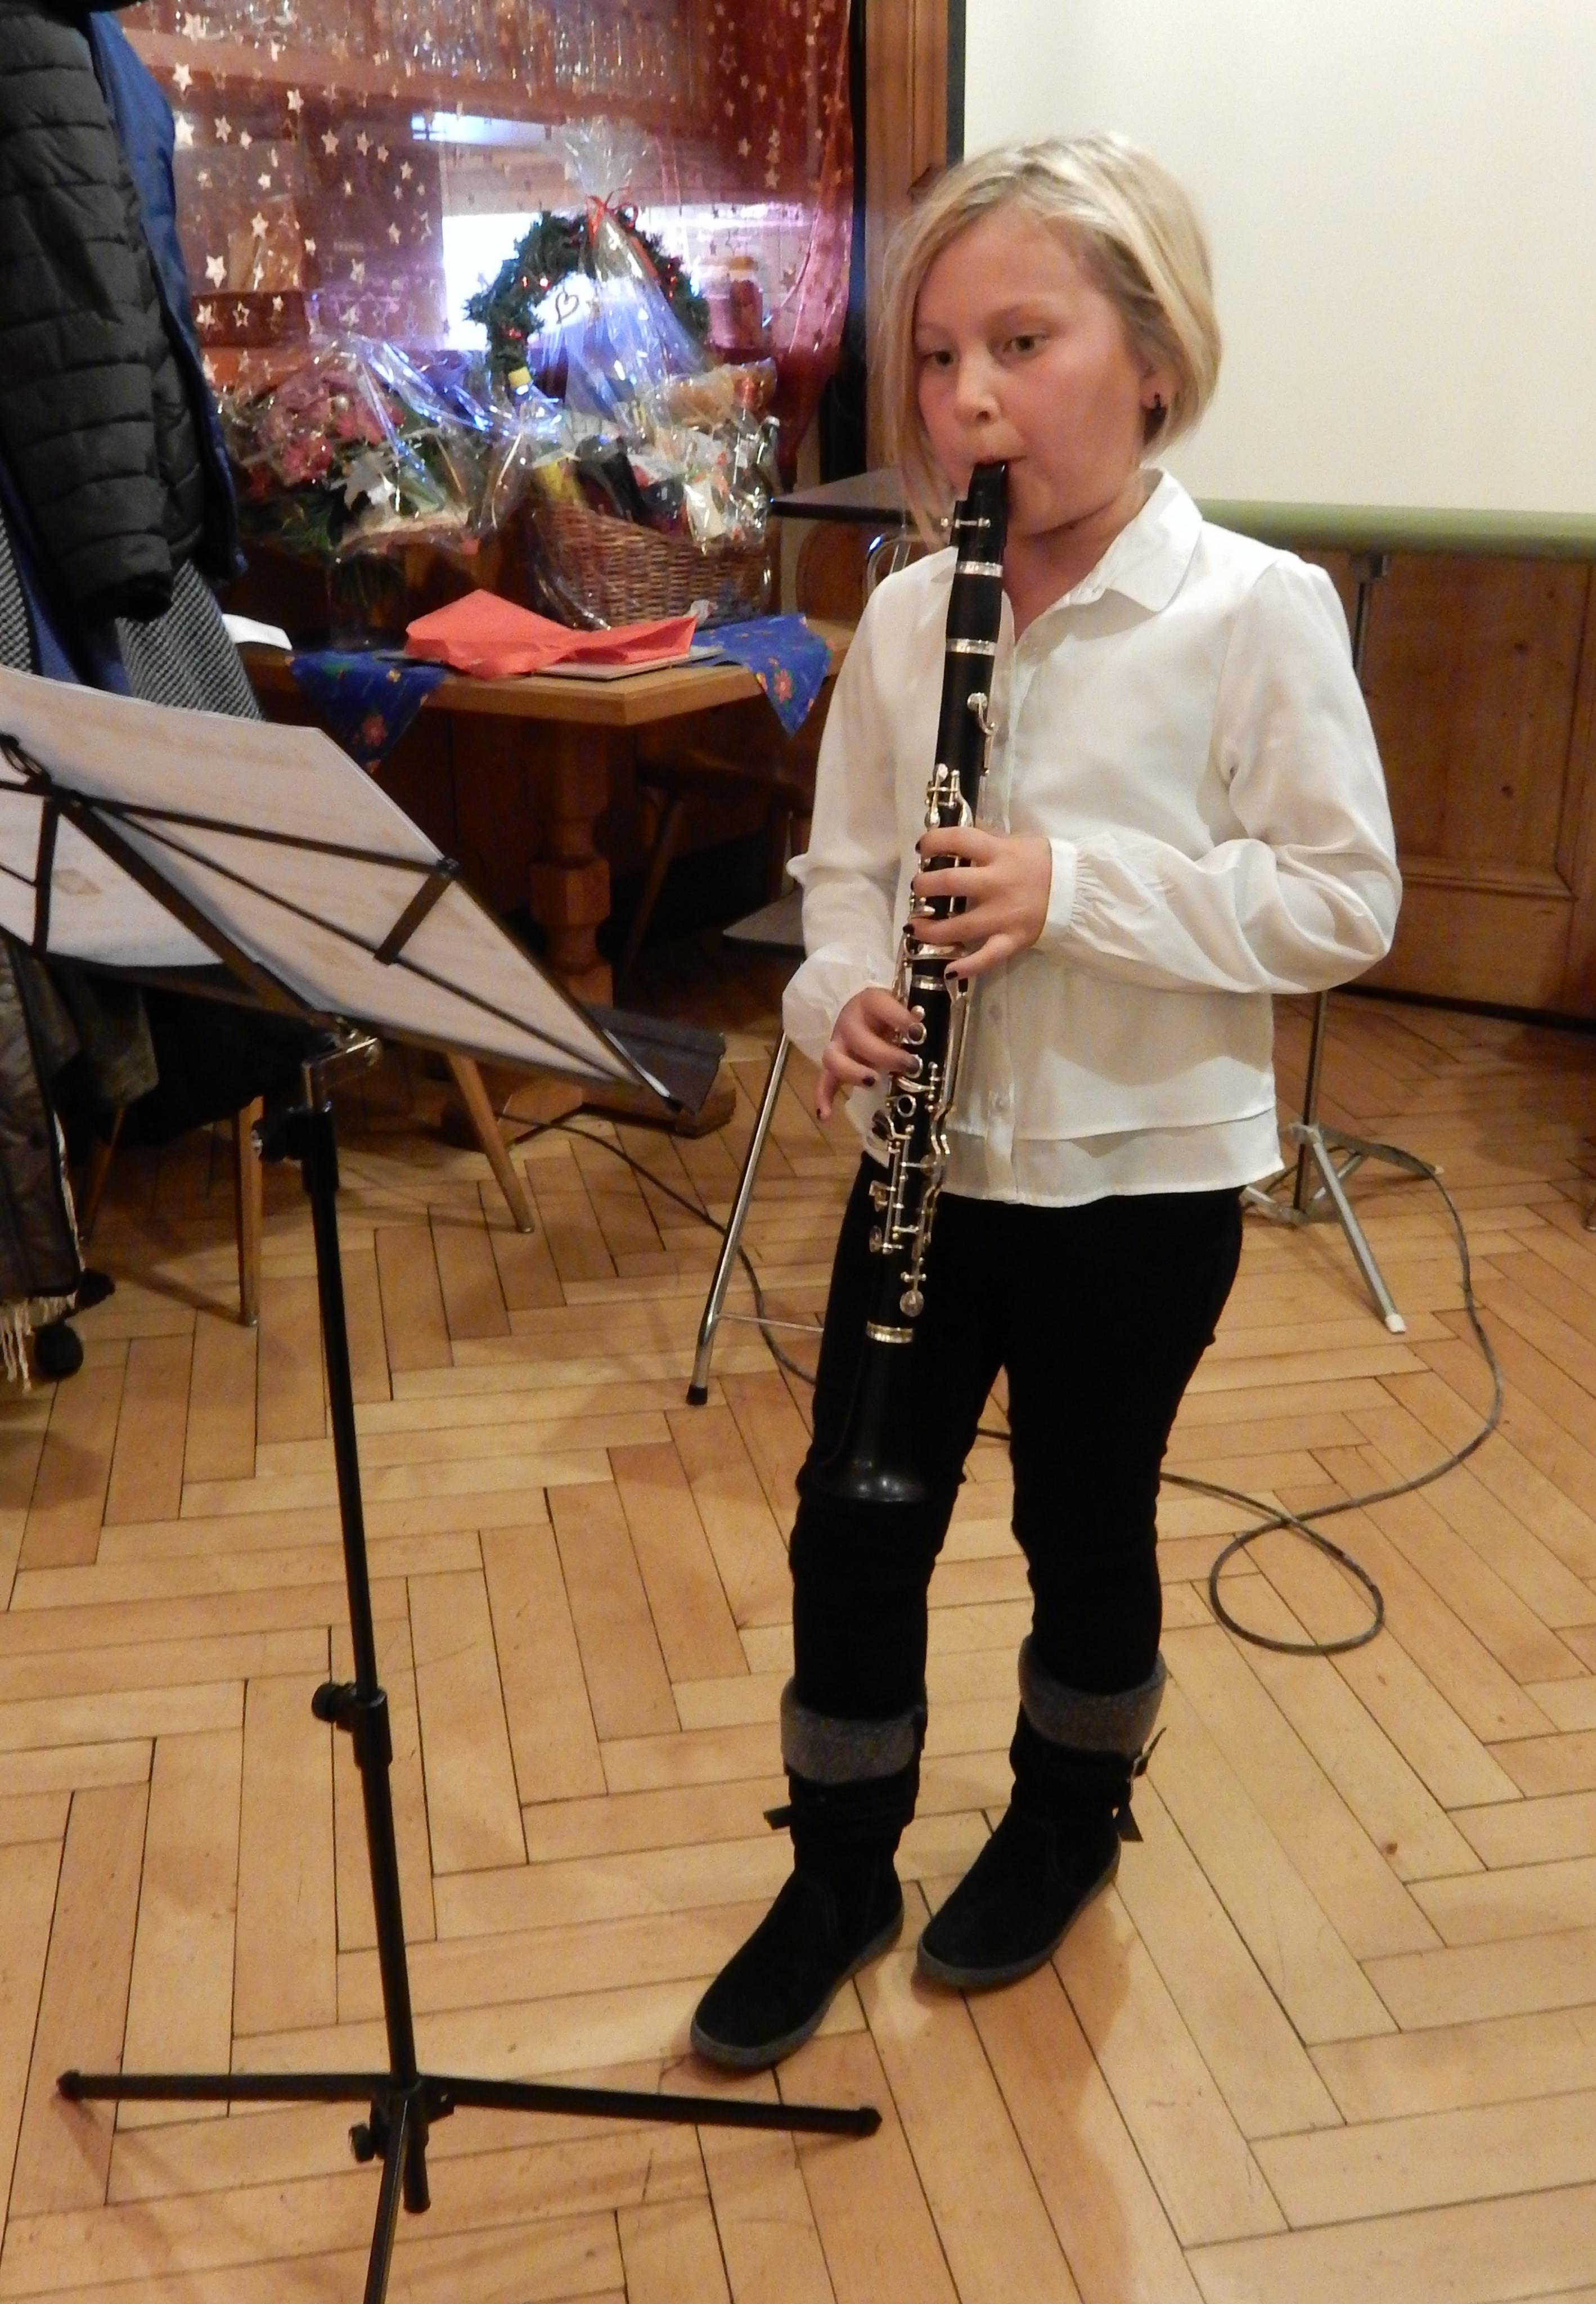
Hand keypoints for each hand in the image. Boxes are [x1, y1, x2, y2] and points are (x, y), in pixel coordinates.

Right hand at [815, 985, 919, 1120]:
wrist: (869, 1013)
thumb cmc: (892, 1012)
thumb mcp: (906, 1007)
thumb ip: (917, 1016)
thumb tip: (929, 1029)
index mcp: (870, 1002)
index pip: (880, 1005)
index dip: (899, 1018)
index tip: (918, 1031)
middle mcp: (850, 1022)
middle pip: (858, 1038)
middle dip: (885, 1055)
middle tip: (910, 1066)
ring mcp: (839, 1044)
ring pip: (834, 1058)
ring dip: (853, 1073)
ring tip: (873, 1082)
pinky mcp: (834, 1064)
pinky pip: (824, 1080)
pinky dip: (824, 1097)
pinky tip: (827, 1116)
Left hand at [910, 826, 1052, 980]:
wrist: (1078, 890)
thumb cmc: (1043, 862)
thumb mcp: (1017, 842)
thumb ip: (988, 842)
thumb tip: (956, 841)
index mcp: (998, 853)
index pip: (958, 840)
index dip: (933, 841)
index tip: (922, 849)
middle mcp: (997, 883)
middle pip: (949, 883)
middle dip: (925, 885)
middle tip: (919, 887)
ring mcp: (1004, 915)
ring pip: (959, 925)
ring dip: (931, 929)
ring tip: (914, 927)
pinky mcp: (1012, 939)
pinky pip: (987, 956)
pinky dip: (967, 966)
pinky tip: (948, 969)